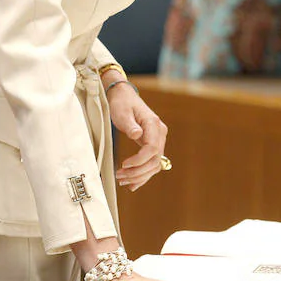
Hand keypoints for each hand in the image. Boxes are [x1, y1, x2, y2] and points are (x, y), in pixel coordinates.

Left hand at [104, 77, 167, 191]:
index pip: (152, 149)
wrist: (124, 97)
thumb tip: (137, 135)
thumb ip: (130, 124)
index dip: (139, 161)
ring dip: (139, 176)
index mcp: (154, 125)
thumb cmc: (122, 103)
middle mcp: (159, 134)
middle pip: (155, 161)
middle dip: (138, 172)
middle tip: (120, 177)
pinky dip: (143, 175)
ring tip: (123, 181)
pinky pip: (151, 163)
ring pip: (154, 165)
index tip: (124, 165)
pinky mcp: (152, 145)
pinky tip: (133, 184)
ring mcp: (157, 140)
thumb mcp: (122, 112)